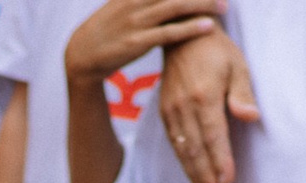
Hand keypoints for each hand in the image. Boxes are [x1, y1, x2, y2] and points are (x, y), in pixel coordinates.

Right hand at [64, 0, 221, 84]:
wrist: (82, 54)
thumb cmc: (108, 28)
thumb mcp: (122, 2)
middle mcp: (136, 0)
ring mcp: (137, 20)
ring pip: (176, 6)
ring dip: (202, 5)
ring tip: (223, 6)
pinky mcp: (138, 42)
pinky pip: (169, 33)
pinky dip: (190, 28)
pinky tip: (207, 26)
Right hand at [158, 26, 255, 182]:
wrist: (184, 39)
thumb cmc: (217, 53)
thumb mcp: (237, 66)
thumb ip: (242, 93)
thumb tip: (250, 116)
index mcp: (204, 95)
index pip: (213, 135)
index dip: (220, 160)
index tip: (227, 180)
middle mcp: (184, 106)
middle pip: (195, 148)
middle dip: (205, 176)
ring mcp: (171, 111)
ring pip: (182, 150)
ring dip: (193, 175)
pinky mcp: (165, 114)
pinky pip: (174, 143)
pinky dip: (183, 163)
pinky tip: (193, 177)